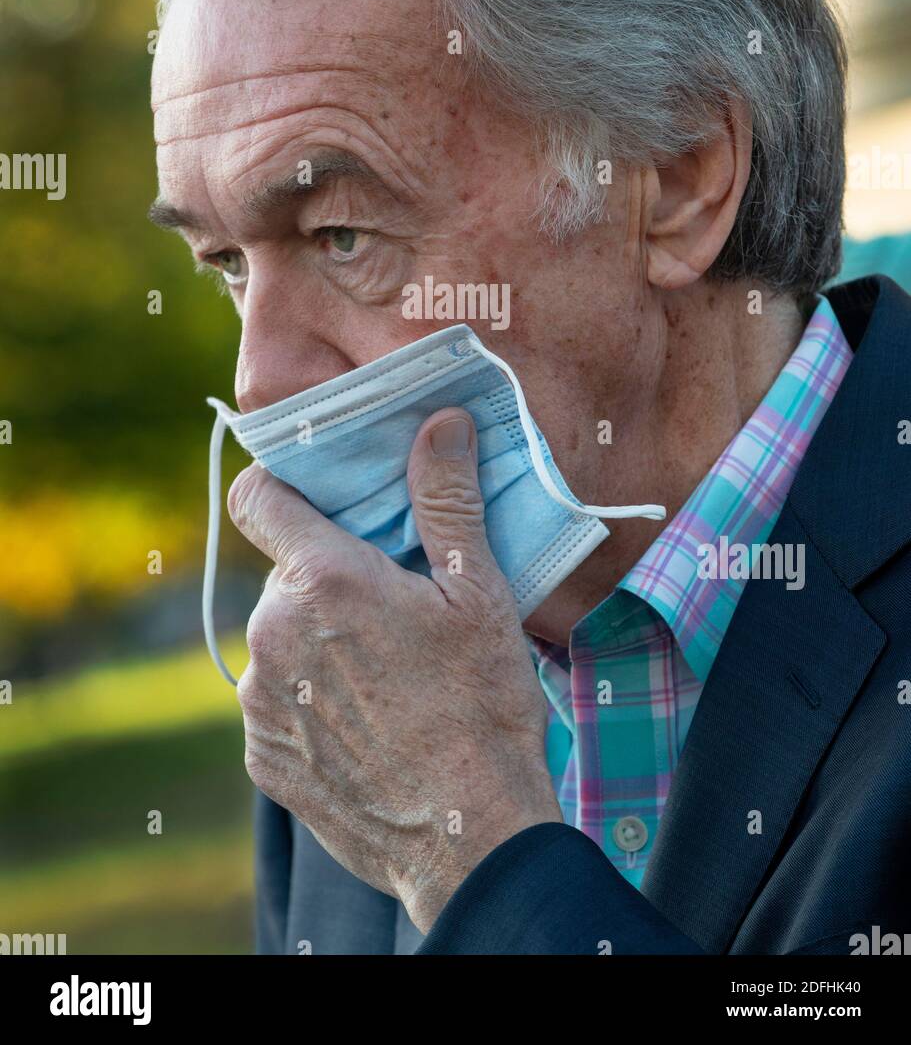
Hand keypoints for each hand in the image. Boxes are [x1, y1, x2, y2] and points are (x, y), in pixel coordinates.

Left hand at [227, 407, 563, 932]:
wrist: (469, 840)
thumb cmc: (483, 707)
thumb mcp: (479, 593)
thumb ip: (446, 498)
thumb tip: (440, 419)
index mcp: (322, 580)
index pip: (257, 496)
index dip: (284, 485)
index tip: (321, 499)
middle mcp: (270, 633)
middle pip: (284, 574)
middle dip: (329, 579)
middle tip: (394, 608)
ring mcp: (258, 699)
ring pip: (280, 638)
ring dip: (319, 642)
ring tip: (387, 676)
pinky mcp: (259, 754)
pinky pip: (276, 700)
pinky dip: (311, 699)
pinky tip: (367, 723)